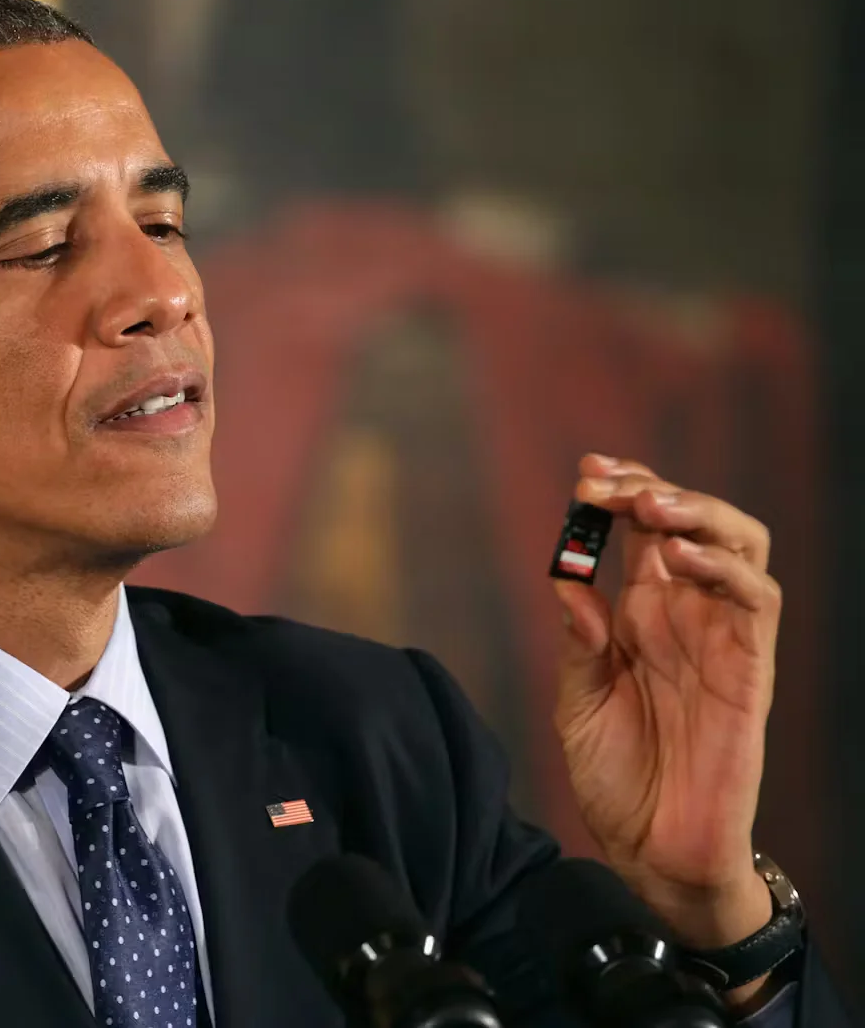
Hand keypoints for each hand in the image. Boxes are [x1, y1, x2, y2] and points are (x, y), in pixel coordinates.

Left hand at [553, 454, 778, 992]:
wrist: (653, 851)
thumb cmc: (617, 777)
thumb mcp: (577, 702)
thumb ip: (578, 642)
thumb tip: (567, 580)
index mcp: (643, 613)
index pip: (643, 531)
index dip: (621, 494)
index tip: (586, 473)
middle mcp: (687, 615)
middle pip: (692, 521)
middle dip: (652, 489)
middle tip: (606, 482)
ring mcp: (723, 638)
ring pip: (740, 546)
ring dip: (697, 513)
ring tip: (649, 505)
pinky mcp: (751, 670)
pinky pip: (757, 602)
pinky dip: (725, 568)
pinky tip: (681, 556)